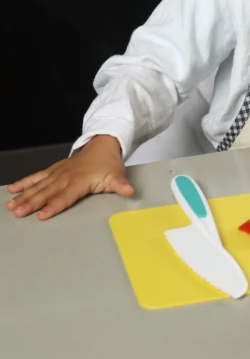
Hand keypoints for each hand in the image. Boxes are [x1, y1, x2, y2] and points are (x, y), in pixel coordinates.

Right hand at [5, 135, 134, 220]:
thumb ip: (120, 185)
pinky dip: (24, 182)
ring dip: (24, 195)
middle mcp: (66, 176)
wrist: (102, 144)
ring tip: (11, 205)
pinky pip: (36, 177)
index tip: (42, 215)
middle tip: (18, 212)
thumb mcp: (117, 174)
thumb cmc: (108, 162)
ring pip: (38, 185)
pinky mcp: (53, 170)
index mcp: (80, 180)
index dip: (53, 206)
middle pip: (47, 192)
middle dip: (32, 203)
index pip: (65, 196)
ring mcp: (58, 173)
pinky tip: (13, 189)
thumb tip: (129, 191)